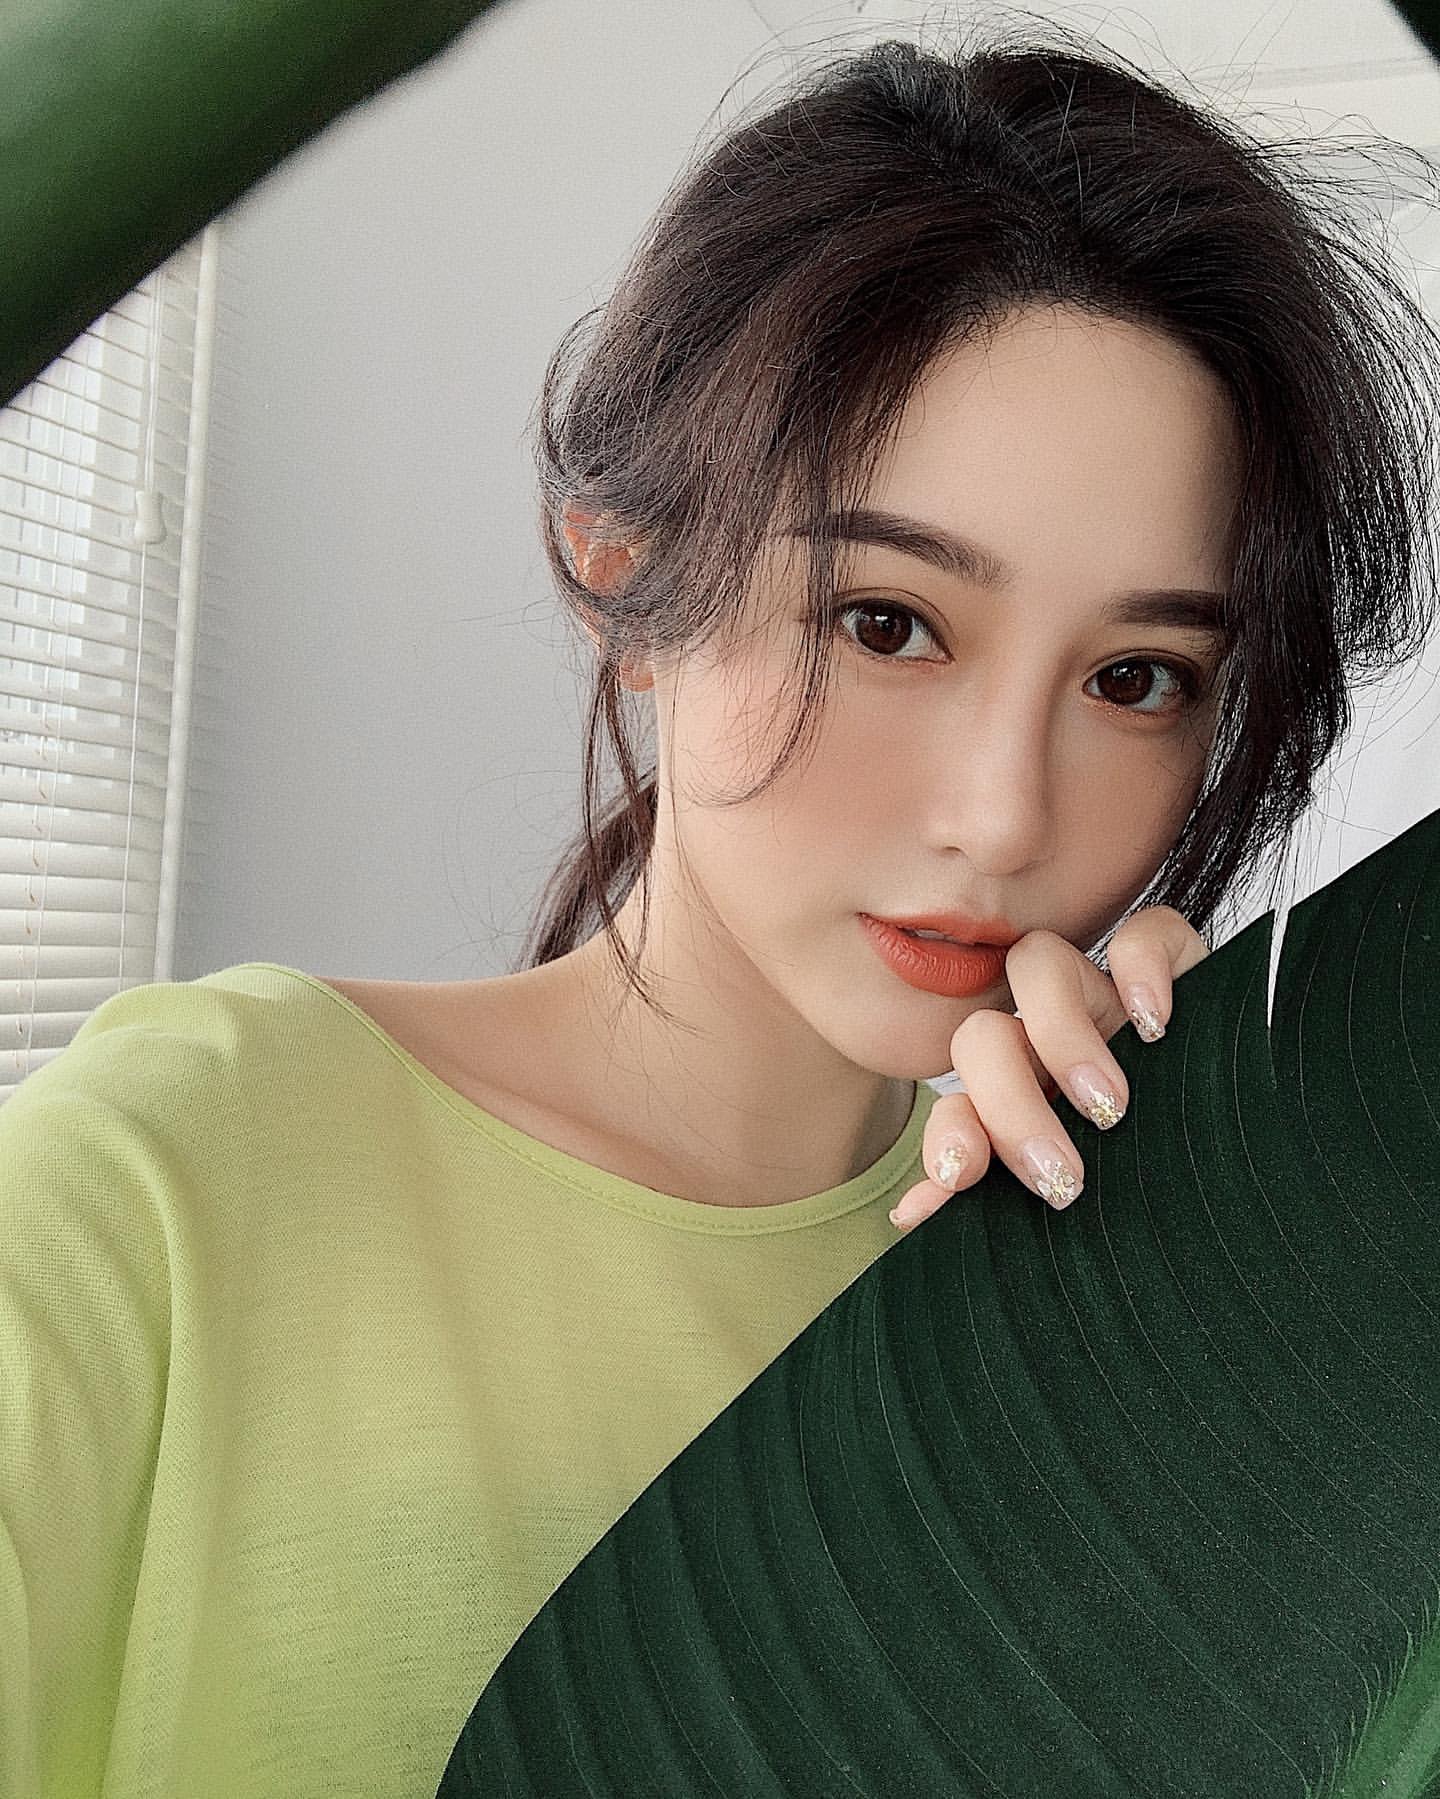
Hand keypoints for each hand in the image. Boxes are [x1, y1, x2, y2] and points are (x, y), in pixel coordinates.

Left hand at [888, 905, 1210, 1230]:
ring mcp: (1106, 999)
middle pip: (985, 1035)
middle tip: (1061, 1176)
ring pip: (1039, 966)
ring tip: (1109, 1108)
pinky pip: (1146, 931)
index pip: (956, 1103)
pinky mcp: (1172, 968)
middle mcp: (1050, 1042)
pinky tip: (1157, 1026)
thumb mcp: (1071, 1203)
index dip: (952, 1134)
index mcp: (1020, 1098)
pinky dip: (1145, 969)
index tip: (960, 1178)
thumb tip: (913, 1215)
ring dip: (1062, 1038)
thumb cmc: (1153, 1187)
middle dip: (1011, 1106)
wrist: (1255, 1174)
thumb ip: (991, 1203)